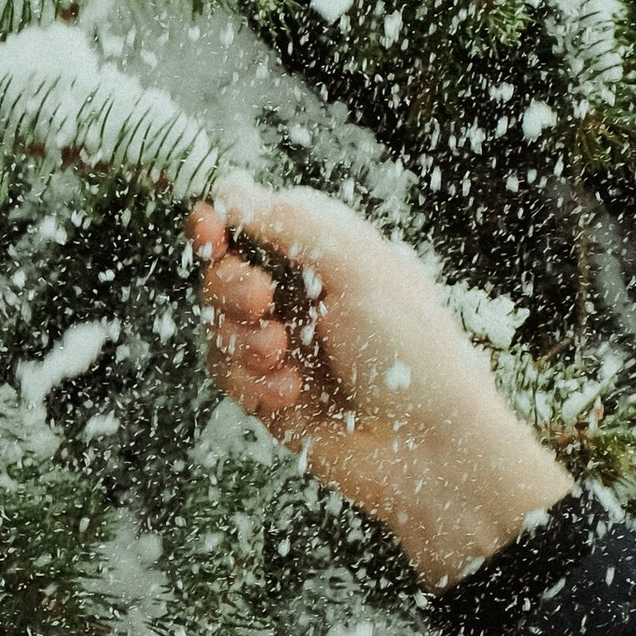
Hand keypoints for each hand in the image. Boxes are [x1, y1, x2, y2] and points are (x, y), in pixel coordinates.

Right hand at [188, 183, 567, 587]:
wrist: (427, 447)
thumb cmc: (411, 351)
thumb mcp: (355, 267)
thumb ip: (287, 223)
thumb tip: (228, 187)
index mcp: (329, 254)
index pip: (254, 223)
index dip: (221, 225)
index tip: (208, 230)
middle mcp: (303, 296)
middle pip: (224, 272)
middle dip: (230, 287)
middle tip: (260, 303)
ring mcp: (285, 347)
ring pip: (218, 326)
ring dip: (240, 341)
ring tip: (283, 358)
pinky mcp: (271, 396)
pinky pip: (227, 375)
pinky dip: (250, 382)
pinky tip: (290, 394)